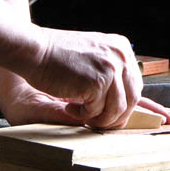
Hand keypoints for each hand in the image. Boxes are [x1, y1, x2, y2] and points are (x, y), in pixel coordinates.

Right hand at [27, 28, 143, 128]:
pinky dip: (83, 114)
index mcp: (122, 48)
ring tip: (82, 115)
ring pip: (117, 109)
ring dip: (100, 119)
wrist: (35, 49)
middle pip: (132, 98)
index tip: (110, 114)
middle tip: (98, 122)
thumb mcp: (93, 55)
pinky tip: (70, 106)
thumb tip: (125, 99)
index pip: (134, 84)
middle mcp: (121, 56)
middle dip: (116, 116)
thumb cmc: (57, 55)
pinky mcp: (98, 82)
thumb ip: (111, 70)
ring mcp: (111, 69)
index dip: (124, 103)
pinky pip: (97, 111)